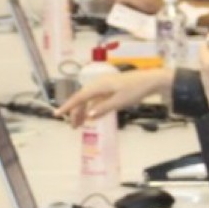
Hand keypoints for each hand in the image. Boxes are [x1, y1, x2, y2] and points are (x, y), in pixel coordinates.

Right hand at [54, 67, 169, 127]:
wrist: (150, 81)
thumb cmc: (135, 90)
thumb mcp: (119, 102)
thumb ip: (103, 108)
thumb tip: (89, 116)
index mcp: (98, 86)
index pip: (79, 97)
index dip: (67, 106)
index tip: (57, 114)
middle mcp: (99, 85)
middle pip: (82, 99)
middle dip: (75, 112)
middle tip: (73, 127)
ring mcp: (104, 87)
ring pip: (88, 99)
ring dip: (83, 111)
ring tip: (80, 124)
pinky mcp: (110, 89)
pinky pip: (96, 99)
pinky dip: (92, 108)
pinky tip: (91, 116)